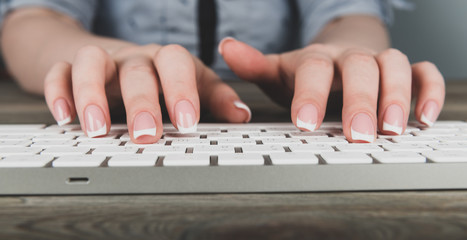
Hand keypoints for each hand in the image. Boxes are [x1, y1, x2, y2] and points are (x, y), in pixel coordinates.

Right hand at [44, 44, 250, 142]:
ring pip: (92, 63)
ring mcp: (103, 61)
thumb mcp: (193, 83)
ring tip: (96, 131)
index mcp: (166, 59)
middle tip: (146, 135)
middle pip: (137, 70)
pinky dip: (58, 92)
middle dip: (141, 103)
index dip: (182, 90)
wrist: (117, 56)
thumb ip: (215, 96)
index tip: (187, 123)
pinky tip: (65, 117)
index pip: (177, 63)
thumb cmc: (161, 76)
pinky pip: (59, 71)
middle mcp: (135, 58)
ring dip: (91, 94)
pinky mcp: (72, 67)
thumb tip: (242, 115)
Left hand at [219, 38, 444, 142]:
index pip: (313, 68)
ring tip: (391, 129)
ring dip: (395, 96)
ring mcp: (377, 62)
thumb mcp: (278, 71)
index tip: (306, 124)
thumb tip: (226, 49)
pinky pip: (423, 73)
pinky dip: (428, 91)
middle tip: (357, 134)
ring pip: (394, 66)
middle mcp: (348, 57)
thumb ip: (254, 65)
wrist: (338, 55)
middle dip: (358, 100)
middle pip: (358, 67)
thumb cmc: (306, 73)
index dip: (310, 93)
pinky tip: (424, 118)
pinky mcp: (403, 72)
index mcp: (316, 58)